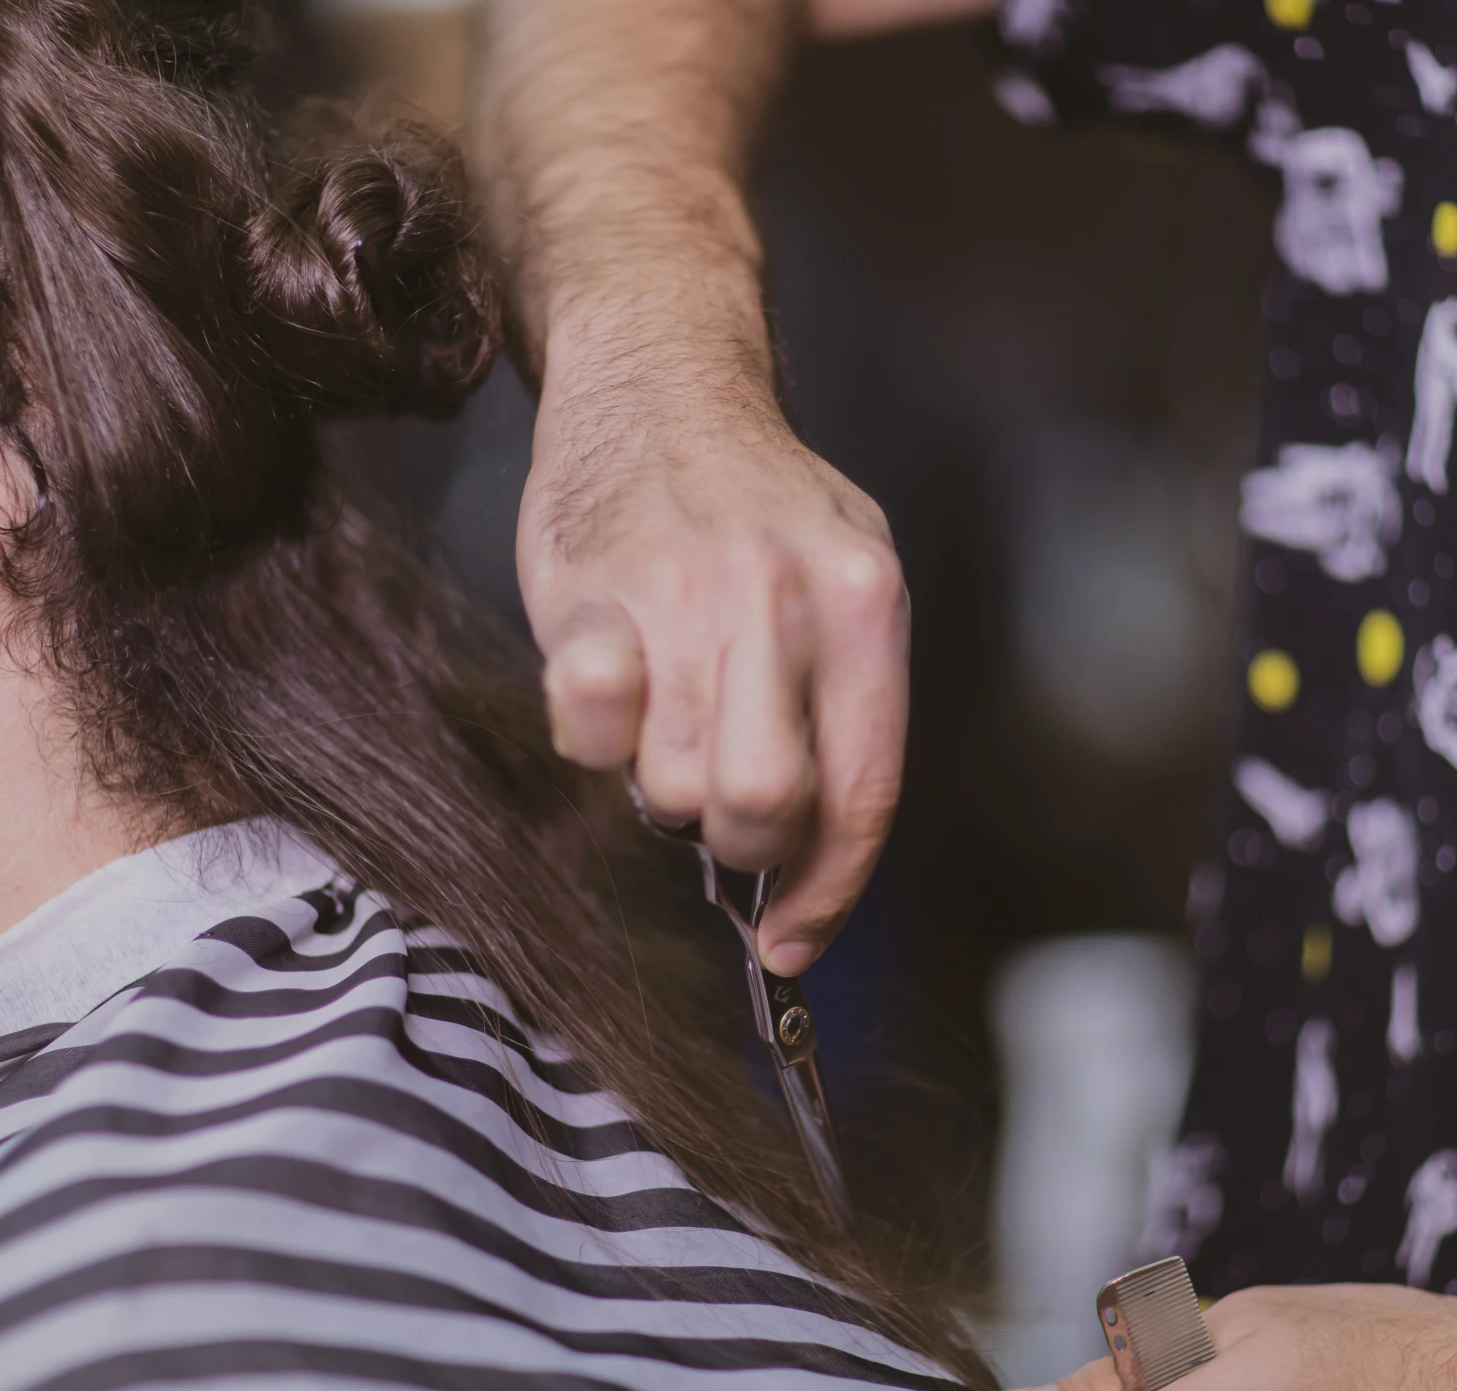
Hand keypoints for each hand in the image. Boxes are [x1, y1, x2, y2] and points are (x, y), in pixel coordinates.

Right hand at [518, 371, 906, 975]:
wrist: (657, 379)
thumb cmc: (750, 507)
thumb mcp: (840, 580)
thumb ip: (836, 711)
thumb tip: (803, 873)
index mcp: (867, 605)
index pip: (864, 797)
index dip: (826, 893)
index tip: (792, 944)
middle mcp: (786, 600)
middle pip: (766, 811)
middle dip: (736, 841)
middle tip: (713, 796)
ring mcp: (686, 593)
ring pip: (674, 785)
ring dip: (661, 782)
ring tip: (663, 715)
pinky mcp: (590, 591)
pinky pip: (589, 722)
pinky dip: (592, 736)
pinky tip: (609, 690)